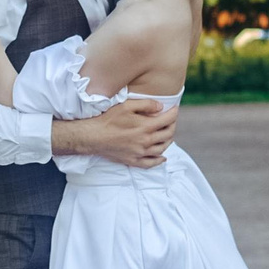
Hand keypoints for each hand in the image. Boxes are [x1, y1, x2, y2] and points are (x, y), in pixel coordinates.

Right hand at [55, 99, 174, 169]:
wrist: (93, 137)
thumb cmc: (108, 119)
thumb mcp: (126, 106)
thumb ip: (146, 104)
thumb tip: (161, 107)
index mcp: (146, 127)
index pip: (168, 120)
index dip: (174, 113)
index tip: (175, 109)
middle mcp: (146, 141)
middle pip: (168, 135)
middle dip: (172, 126)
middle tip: (171, 120)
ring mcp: (140, 153)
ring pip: (162, 149)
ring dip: (168, 141)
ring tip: (167, 135)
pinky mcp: (133, 160)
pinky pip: (150, 163)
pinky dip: (159, 160)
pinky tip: (162, 157)